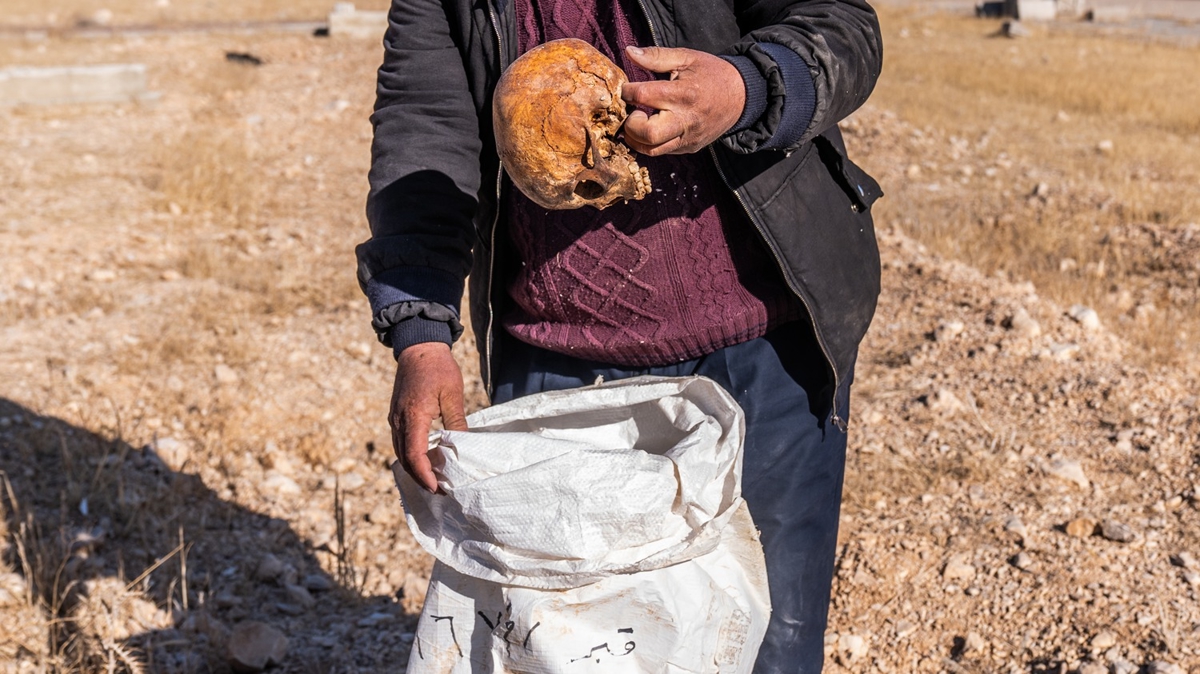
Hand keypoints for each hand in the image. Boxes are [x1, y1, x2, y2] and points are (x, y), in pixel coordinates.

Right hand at [389, 342, 466, 492]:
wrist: (418, 347)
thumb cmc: (438, 368)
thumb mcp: (453, 394)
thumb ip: (456, 422)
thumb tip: (463, 446)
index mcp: (413, 416)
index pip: (414, 454)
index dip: (424, 474)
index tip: (436, 487)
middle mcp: (399, 420)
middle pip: (405, 458)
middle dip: (420, 477)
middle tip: (439, 489)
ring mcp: (395, 418)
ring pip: (400, 452)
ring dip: (415, 468)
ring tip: (434, 479)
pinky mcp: (396, 415)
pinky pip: (400, 442)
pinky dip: (411, 456)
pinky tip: (425, 460)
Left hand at [620, 45, 745, 155]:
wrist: (741, 96)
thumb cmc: (711, 74)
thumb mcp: (686, 58)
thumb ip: (656, 56)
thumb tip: (629, 52)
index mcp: (684, 93)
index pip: (644, 96)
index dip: (627, 92)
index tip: (626, 89)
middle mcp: (686, 119)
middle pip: (648, 134)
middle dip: (631, 125)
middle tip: (633, 113)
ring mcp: (688, 137)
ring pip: (652, 150)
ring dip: (636, 139)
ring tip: (637, 123)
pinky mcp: (690, 147)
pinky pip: (663, 151)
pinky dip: (650, 143)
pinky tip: (649, 129)